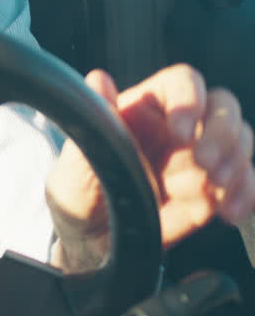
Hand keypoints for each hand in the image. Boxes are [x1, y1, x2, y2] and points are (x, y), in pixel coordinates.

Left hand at [45, 65, 254, 270]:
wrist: (94, 237)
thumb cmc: (80, 189)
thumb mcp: (77, 158)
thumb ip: (95, 123)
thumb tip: (98, 78)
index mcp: (145, 106)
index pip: (182, 82)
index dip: (190, 101)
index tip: (180, 134)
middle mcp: (179, 124)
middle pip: (223, 106)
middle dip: (221, 134)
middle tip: (203, 164)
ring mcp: (202, 155)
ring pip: (241, 140)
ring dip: (233, 165)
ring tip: (204, 192)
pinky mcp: (216, 187)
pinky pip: (248, 182)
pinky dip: (245, 195)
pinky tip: (225, 213)